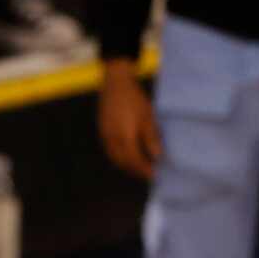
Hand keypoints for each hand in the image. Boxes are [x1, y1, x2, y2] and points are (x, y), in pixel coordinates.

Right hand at [98, 65, 160, 179]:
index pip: (134, 161)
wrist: (115, 82)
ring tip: (137, 166)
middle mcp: (112, 140)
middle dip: (135, 170)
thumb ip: (151, 138)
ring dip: (125, 165)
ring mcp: (104, 135)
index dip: (144, 170)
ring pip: (114, 158)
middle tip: (147, 173)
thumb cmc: (134, 98)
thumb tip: (157, 157)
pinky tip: (126, 154)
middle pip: (122, 162)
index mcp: (124, 137)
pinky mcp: (102, 130)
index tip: (154, 175)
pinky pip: (109, 150)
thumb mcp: (147, 117)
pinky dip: (118, 157)